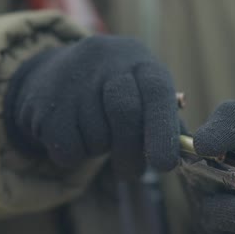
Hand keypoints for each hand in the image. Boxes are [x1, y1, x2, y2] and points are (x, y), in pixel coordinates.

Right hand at [3, 35, 179, 176]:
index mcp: (140, 61)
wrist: (55, 74)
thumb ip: (167, 123)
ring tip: (97, 135)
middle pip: (124, 112)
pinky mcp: (45, 100)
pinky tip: (75, 136)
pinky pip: (68, 147)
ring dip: (101, 150)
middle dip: (131, 152)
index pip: (156, 92)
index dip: (162, 130)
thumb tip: (189, 153)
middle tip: (132, 172)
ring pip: (96, 134)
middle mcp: (107, 61)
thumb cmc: (115, 94)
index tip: (165, 164)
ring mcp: (73, 77)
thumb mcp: (144, 95)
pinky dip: (76, 154)